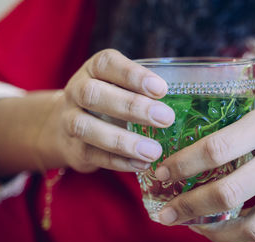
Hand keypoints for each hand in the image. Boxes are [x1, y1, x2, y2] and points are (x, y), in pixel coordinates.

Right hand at [44, 49, 173, 172]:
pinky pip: (91, 155)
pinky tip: (142, 164)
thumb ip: (144, 90)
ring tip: (154, 151)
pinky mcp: (73, 148)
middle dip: (131, 107)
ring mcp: (69, 120)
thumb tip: (186, 98)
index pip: (107, 64)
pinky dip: (118, 161)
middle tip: (166, 118)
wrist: (68, 126)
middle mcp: (77, 91)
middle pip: (93, 94)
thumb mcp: (122, 87)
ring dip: (123, 141)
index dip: (133, 75)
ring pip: (86, 127)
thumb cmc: (110, 101)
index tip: (161, 89)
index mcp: (94, 70)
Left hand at [154, 80, 254, 241]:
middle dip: (189, 208)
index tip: (162, 173)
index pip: (217, 148)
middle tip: (165, 213)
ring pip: (253, 225)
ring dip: (216, 233)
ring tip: (194, 229)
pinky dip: (245, 229)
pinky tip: (229, 225)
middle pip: (227, 194)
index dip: (183, 165)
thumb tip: (223, 136)